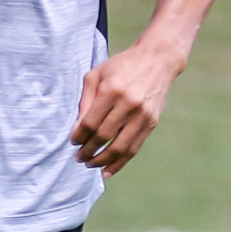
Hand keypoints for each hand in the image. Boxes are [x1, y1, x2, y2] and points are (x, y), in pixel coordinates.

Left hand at [70, 42, 183, 174]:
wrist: (157, 60)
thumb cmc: (122, 66)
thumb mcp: (97, 74)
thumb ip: (86, 100)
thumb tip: (78, 128)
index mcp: (112, 91)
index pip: (91, 122)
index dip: (79, 136)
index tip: (73, 142)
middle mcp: (128, 105)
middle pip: (103, 137)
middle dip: (88, 151)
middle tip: (78, 157)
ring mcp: (142, 116)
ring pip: (119, 148)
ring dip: (102, 161)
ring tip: (90, 164)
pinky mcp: (151, 123)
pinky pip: (134, 149)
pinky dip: (120, 163)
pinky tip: (107, 170)